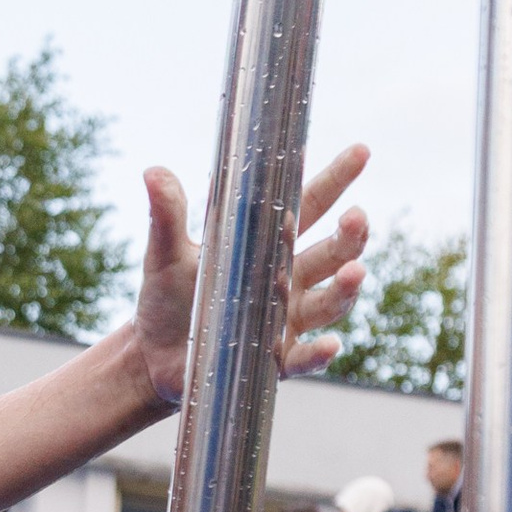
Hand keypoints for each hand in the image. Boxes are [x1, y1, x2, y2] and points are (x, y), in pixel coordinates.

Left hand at [131, 145, 369, 412]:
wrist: (152, 356)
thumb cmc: (166, 297)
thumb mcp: (165, 254)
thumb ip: (168, 215)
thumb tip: (154, 172)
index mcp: (267, 246)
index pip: (309, 206)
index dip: (334, 180)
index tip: (360, 152)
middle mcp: (287, 280)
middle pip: (331, 254)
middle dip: (350, 236)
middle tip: (356, 217)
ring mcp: (286, 320)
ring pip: (329, 302)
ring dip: (345, 289)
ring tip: (355, 272)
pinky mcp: (276, 359)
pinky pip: (304, 358)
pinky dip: (319, 353)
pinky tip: (330, 344)